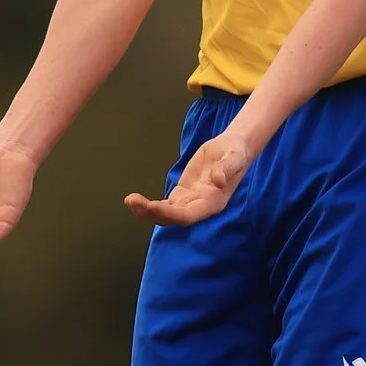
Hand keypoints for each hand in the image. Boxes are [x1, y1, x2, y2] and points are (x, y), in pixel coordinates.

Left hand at [125, 131, 253, 226]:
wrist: (233, 148)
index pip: (189, 215)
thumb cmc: (236, 152)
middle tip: (133, 201)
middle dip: (153, 213)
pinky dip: (149, 205)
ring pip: (166, 214)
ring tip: (129, 200)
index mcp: (213, 203)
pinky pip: (164, 205)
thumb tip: (219, 180)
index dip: (171, 214)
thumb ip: (227, 168)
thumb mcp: (235, 156)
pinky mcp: (182, 194)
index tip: (153, 206)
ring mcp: (190, 202)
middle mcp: (200, 207)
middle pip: (173, 218)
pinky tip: (134, 200)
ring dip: (147, 211)